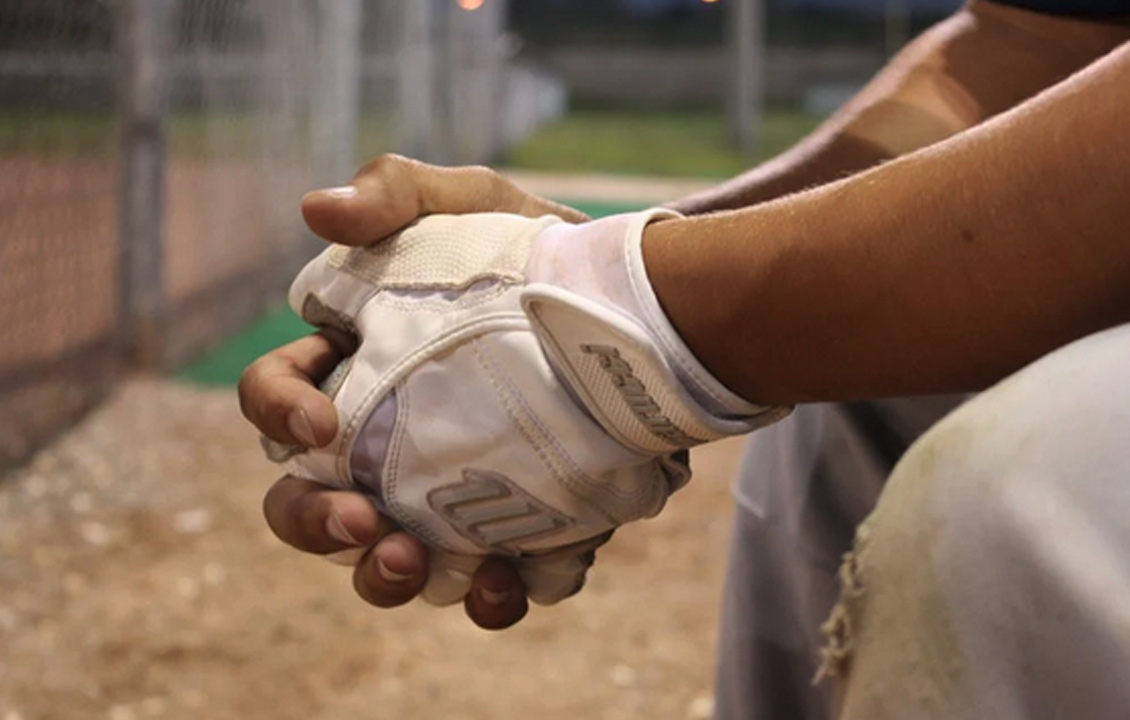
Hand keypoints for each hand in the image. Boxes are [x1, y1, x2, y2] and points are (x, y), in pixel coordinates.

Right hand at [251, 208, 786, 620]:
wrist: (637, 302)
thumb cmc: (536, 246)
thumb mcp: (472, 202)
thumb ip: (396, 193)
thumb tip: (315, 211)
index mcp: (352, 367)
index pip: (275, 397)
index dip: (278, 411)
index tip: (322, 421)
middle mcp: (387, 442)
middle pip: (309, 502)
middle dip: (316, 524)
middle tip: (360, 524)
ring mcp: (449, 491)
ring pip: (387, 558)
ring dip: (385, 575)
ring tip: (413, 561)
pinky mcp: (518, 524)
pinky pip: (489, 580)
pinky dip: (491, 594)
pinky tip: (507, 581)